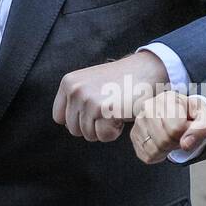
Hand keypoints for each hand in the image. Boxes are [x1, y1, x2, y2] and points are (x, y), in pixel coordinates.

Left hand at [52, 51, 168, 142]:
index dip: (78, 119)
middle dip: (92, 126)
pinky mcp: (104, 109)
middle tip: (108, 109)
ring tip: (115, 109)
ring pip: (88, 135)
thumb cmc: (120, 81)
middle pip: (73, 129)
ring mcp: (88, 100)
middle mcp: (75, 90)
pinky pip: (104, 136)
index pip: (59, 117)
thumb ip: (75, 100)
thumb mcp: (89, 83)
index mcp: (68, 83)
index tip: (94, 110)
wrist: (146, 70)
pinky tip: (121, 114)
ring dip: (104, 128)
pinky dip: (115, 131)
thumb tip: (67, 125)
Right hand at [131, 91, 205, 163]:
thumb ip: (202, 127)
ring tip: (172, 137)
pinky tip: (163, 143)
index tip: (188, 126)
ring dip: (168, 149)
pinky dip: (159, 155)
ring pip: (155, 149)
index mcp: (167, 98)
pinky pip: (148, 156)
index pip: (176, 128)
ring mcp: (138, 121)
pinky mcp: (134, 136)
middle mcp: (148, 107)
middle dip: (177, 141)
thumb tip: (186, 143)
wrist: (182, 116)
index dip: (187, 132)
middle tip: (181, 134)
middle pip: (164, 140)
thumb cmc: (193, 116)